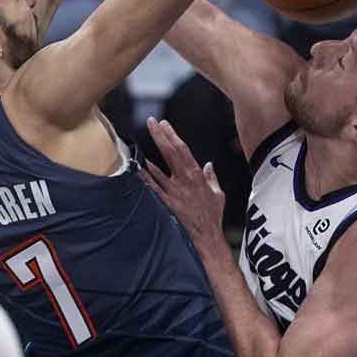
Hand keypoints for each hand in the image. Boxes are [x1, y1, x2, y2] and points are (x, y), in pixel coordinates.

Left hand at [138, 117, 226, 244]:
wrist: (207, 235)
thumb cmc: (213, 215)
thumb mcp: (218, 193)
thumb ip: (211, 177)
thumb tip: (208, 164)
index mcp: (197, 175)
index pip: (183, 150)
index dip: (173, 135)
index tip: (165, 124)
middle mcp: (185, 180)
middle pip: (170, 153)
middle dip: (160, 135)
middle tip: (151, 121)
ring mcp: (175, 191)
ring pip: (160, 167)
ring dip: (152, 150)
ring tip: (145, 135)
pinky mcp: (167, 203)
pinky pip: (154, 188)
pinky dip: (146, 177)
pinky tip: (138, 166)